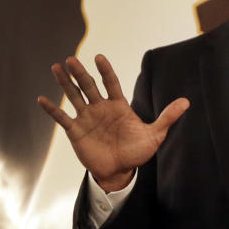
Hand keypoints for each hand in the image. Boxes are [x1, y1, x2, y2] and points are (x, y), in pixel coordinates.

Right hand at [37, 55, 188, 191]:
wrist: (120, 171)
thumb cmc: (137, 151)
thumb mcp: (155, 134)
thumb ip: (167, 117)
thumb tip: (187, 101)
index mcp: (119, 106)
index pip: (111, 83)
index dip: (105, 70)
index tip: (99, 57)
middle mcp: (101, 108)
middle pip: (89, 86)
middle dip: (80, 73)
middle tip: (71, 59)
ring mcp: (87, 118)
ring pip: (74, 96)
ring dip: (64, 83)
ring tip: (56, 67)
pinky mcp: (76, 131)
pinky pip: (62, 118)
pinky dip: (52, 109)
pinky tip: (42, 99)